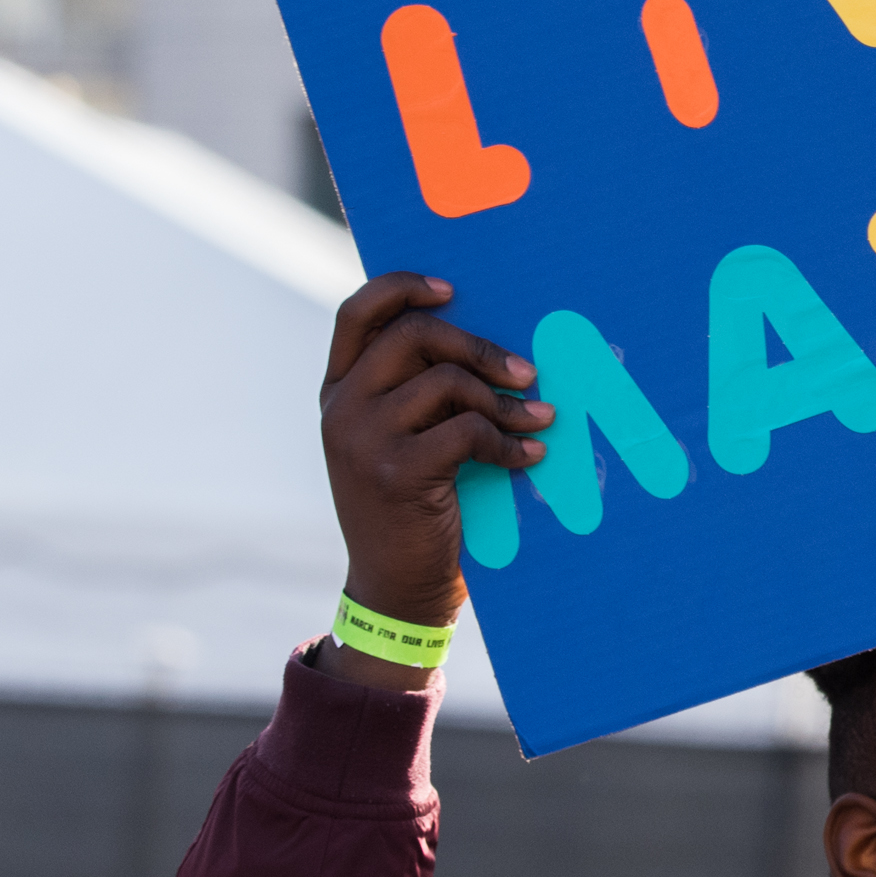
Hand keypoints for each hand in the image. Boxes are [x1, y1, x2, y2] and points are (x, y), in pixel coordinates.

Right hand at [317, 273, 550, 688]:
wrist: (394, 590)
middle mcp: (341, 408)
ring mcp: (363, 439)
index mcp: (337, 391)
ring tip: (538, 418)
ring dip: (505, 400)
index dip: (403, 286)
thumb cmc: (412, 506)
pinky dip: (509, 442)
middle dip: (479, 345)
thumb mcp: (398, 440)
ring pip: (448, 382)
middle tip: (525, 370)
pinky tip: (530, 457)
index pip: (357, 313)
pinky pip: (469, 431)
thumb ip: (416, 392)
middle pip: (413, 335)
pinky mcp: (398, 471)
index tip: (452, 289)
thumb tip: (484, 342)